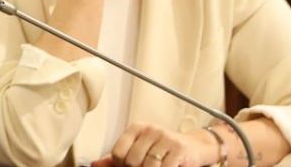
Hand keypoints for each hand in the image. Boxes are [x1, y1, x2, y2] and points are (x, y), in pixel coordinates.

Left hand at [93, 122, 216, 166]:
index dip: (122, 166)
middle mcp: (150, 130)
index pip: (117, 153)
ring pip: (147, 166)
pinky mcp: (179, 149)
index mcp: (136, 128)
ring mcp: (165, 138)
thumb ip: (117, 159)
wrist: (196, 148)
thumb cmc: (165, 151)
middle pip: (131, 161)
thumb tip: (94, 164)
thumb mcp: (141, 151)